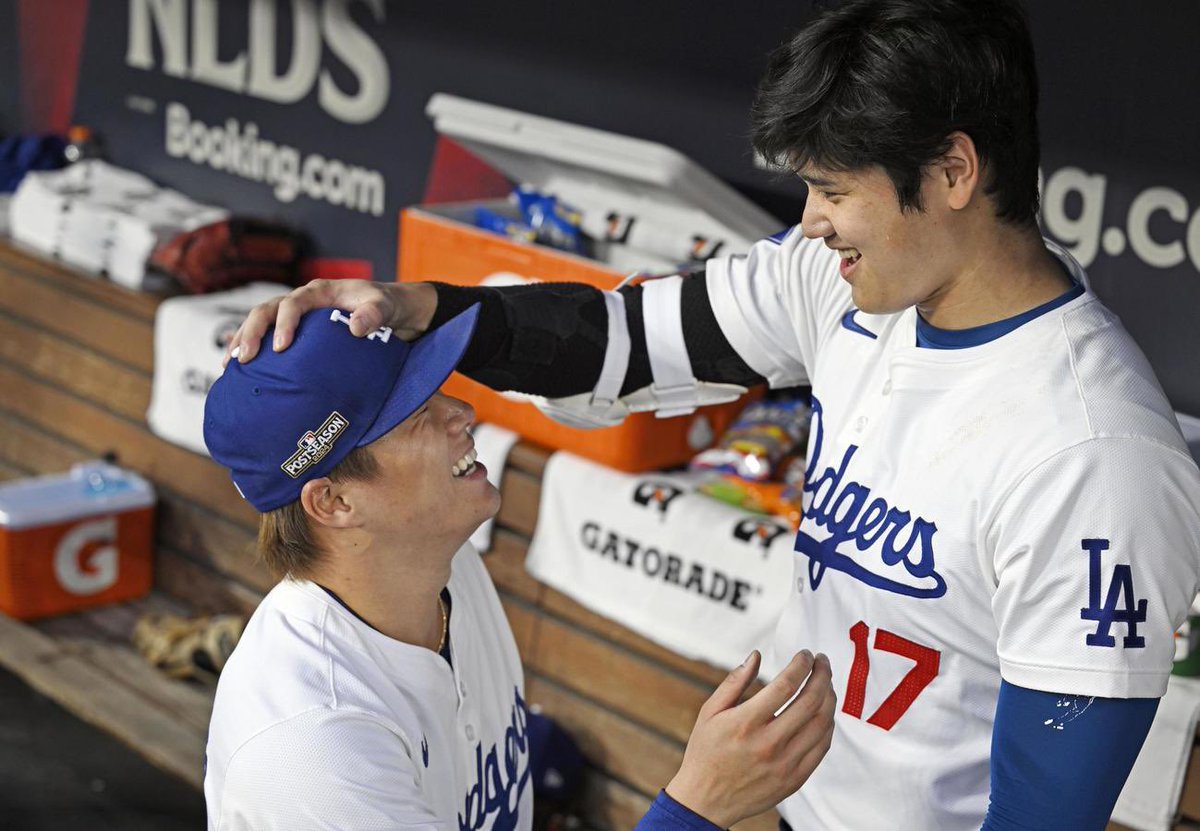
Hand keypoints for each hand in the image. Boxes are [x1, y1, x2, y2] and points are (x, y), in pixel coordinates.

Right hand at [223, 279, 438, 365]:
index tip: (280, 348)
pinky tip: (237, 370)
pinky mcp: (295, 331)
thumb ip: (373, 314)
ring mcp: (296, 315)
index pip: (294, 302)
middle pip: (267, 310)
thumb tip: (355, 327)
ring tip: (229, 366)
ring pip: (260, 322)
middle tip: (245, 359)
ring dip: (243, 341)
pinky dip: (251, 349)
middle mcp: (302, 300)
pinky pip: (267, 337)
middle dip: (252, 332)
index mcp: (320, 292)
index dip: (284, 323)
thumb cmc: (387, 306)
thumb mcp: (385, 306)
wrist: (391, 310)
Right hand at [666, 650, 835, 828]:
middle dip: (822, 675)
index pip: (786, 685)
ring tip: (826, 684)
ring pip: (822, 724)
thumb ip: (734, 682)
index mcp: (746, 723)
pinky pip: (821, 747)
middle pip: (811, 701)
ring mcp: (785, 764)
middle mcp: (769, 743)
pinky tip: (823, 712)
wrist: (706, 800)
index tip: (805, 654)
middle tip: (822, 661)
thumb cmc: (706, 752)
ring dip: (829, 698)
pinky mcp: (794, 779)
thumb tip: (756, 655)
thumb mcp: (710, 712)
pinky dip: (827, 725)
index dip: (801, 665)